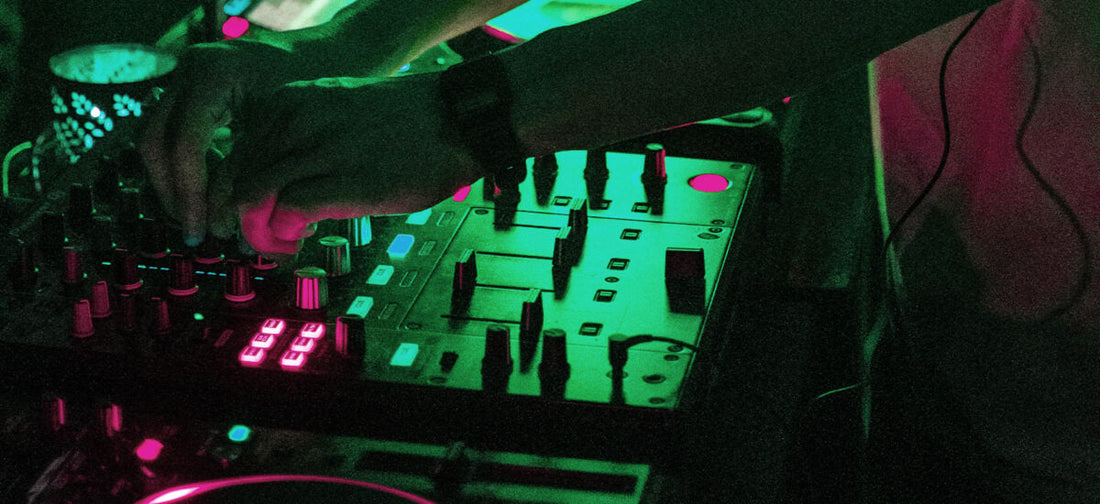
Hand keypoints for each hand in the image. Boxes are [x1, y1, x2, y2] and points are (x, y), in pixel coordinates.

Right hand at [140, 39, 304, 244]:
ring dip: (174, 181)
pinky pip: (173, 132)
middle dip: (171, 190)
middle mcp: (189, 69)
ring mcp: (186, 76)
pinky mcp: (191, 89)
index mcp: (213, 73)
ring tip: (200, 216)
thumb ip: (257, 168)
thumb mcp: (290, 127)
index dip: (188, 192)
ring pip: (158, 139)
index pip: (183, 143)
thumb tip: (234, 221)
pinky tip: (212, 190)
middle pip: (154, 140)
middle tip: (194, 229)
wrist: (325, 53)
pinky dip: (188, 165)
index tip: (201, 229)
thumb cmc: (317, 87)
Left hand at [219, 74, 481, 254]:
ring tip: (281, 244)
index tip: (249, 215)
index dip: (233, 192)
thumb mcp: (336, 111)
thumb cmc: (407, 121)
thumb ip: (300, 138)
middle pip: (237, 179)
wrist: (457, 117)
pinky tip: (300, 238)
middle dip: (241, 219)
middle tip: (261, 239)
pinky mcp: (348, 182)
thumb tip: (274, 180)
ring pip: (253, 197)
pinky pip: (289, 212)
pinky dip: (284, 234)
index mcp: (289, 103)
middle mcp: (296, 121)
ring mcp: (320, 151)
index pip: (234, 153)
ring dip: (259, 232)